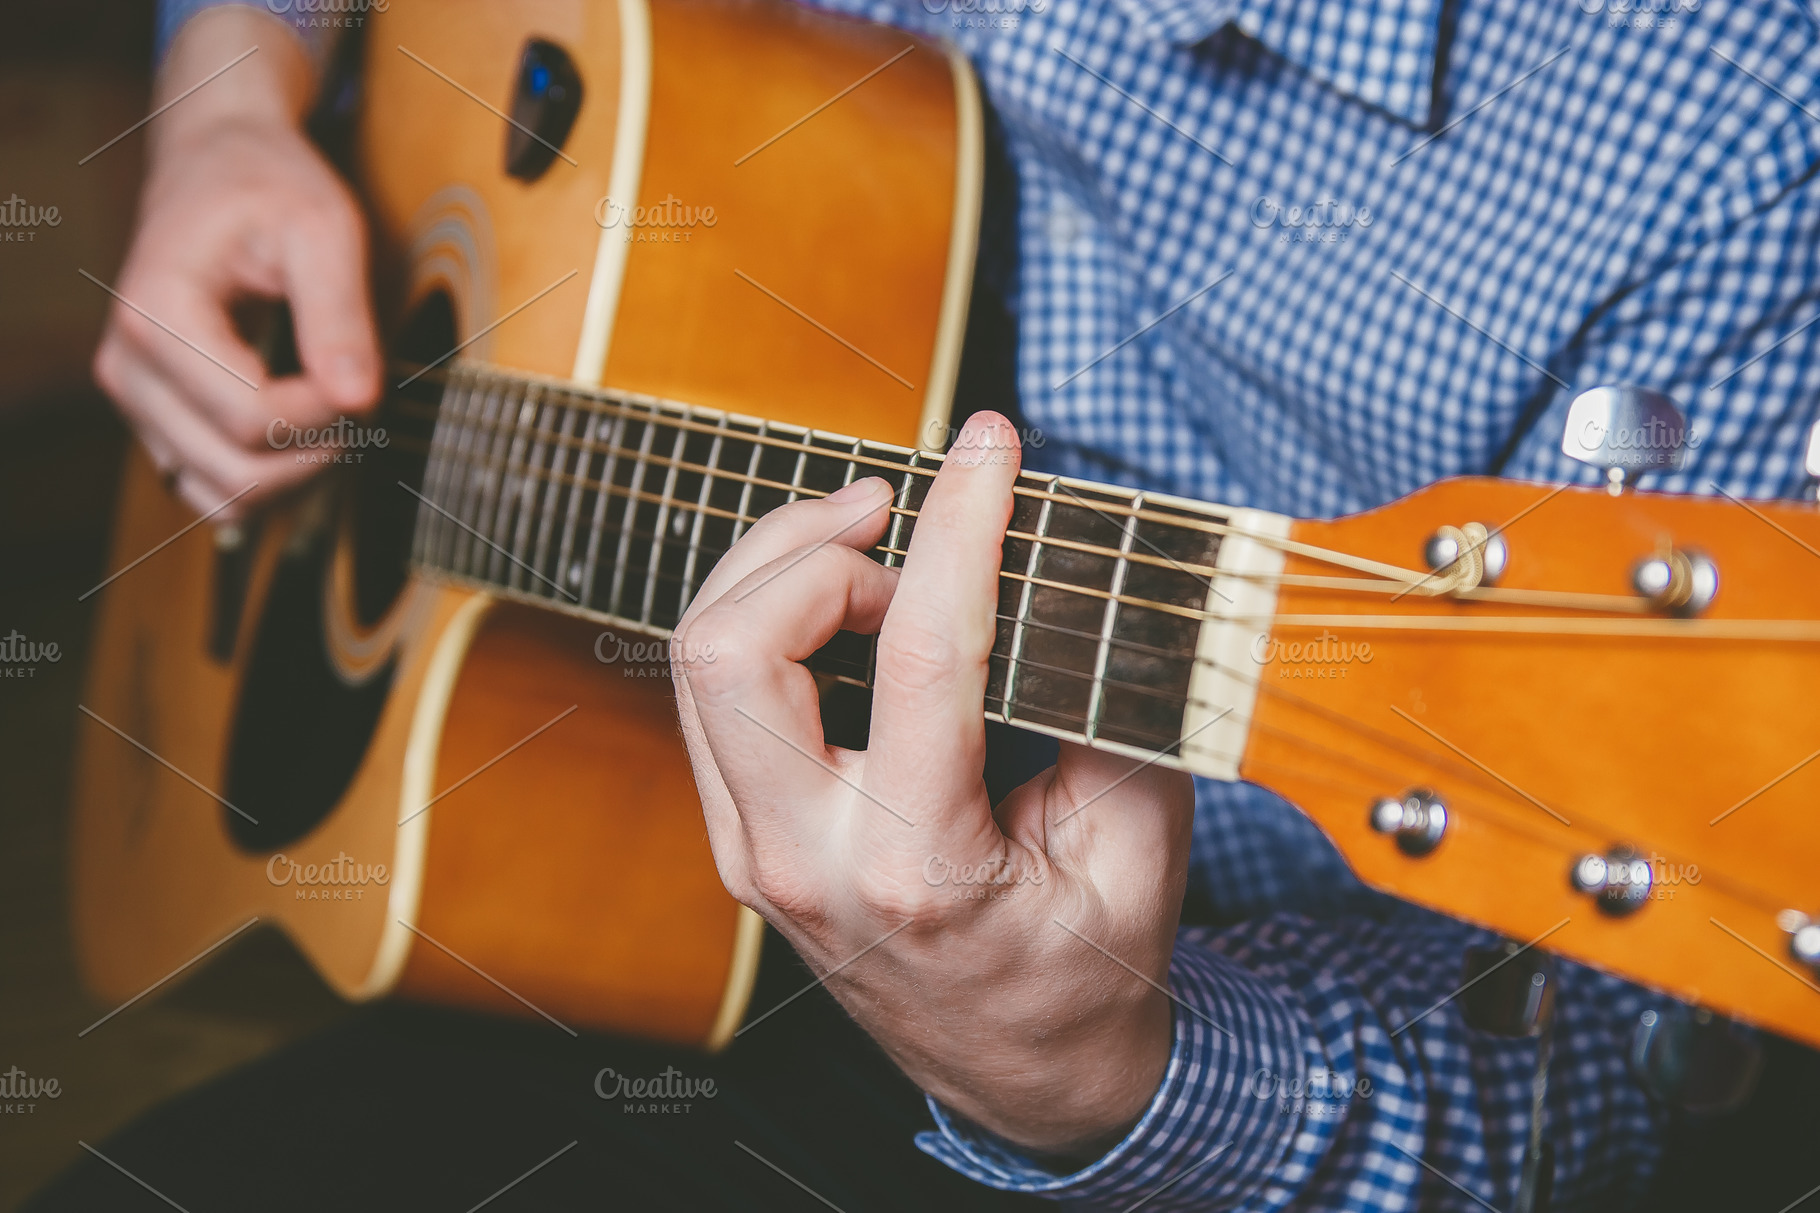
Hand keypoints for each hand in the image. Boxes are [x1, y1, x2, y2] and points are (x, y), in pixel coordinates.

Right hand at [93, 6, 379, 517]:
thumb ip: (340, 314)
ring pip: (223, 493)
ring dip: (296, 475)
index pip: (248, 419)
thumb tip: (360, 399)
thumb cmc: (268, 187)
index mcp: (156, 315)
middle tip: (361, 401)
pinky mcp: (158, 419)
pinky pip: (214, 488)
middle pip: (234, 469)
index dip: (324, 417)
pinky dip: (270, 482)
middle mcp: (130, 367)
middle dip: (316, 451)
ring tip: (335, 415)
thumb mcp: (323, 229)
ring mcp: (137, 400)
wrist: (217, 165)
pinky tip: (306, 436)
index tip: (368, 382)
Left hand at [673, 413, 1194, 1155]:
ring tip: (875, 549)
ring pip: (699, 656)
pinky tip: (843, 604)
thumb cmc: (1086, 962)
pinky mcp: (740, 837)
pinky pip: (712, 693)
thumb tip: (1064, 562)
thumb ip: (1108, 701)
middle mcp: (804, 860)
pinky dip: (766, 615)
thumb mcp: (1136, 838)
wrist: (1019, 1070)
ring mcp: (753, 853)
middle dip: (811, 542)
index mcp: (917, 867)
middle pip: (733, 644)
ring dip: (778, 568)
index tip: (994, 446)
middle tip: (896, 516)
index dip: (961, 522)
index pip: (921, 653)